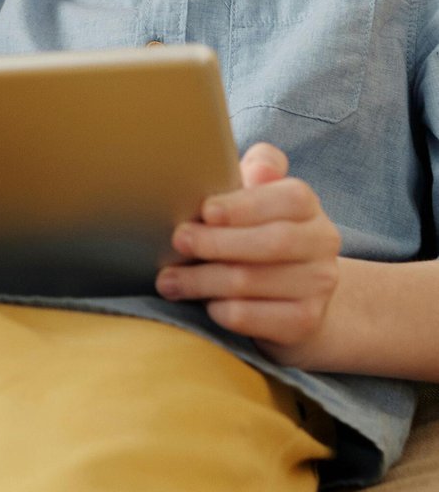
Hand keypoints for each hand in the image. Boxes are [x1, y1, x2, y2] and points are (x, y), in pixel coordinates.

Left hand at [155, 142, 340, 356]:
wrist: (293, 294)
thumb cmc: (256, 232)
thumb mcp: (256, 196)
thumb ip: (258, 170)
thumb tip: (259, 170)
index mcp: (307, 205)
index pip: (288, 199)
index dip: (245, 205)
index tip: (206, 211)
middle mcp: (322, 242)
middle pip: (272, 242)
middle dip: (217, 243)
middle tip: (178, 242)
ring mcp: (318, 285)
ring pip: (254, 281)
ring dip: (204, 281)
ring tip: (168, 280)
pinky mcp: (304, 321)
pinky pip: (252, 317)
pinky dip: (221, 310)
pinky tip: (203, 304)